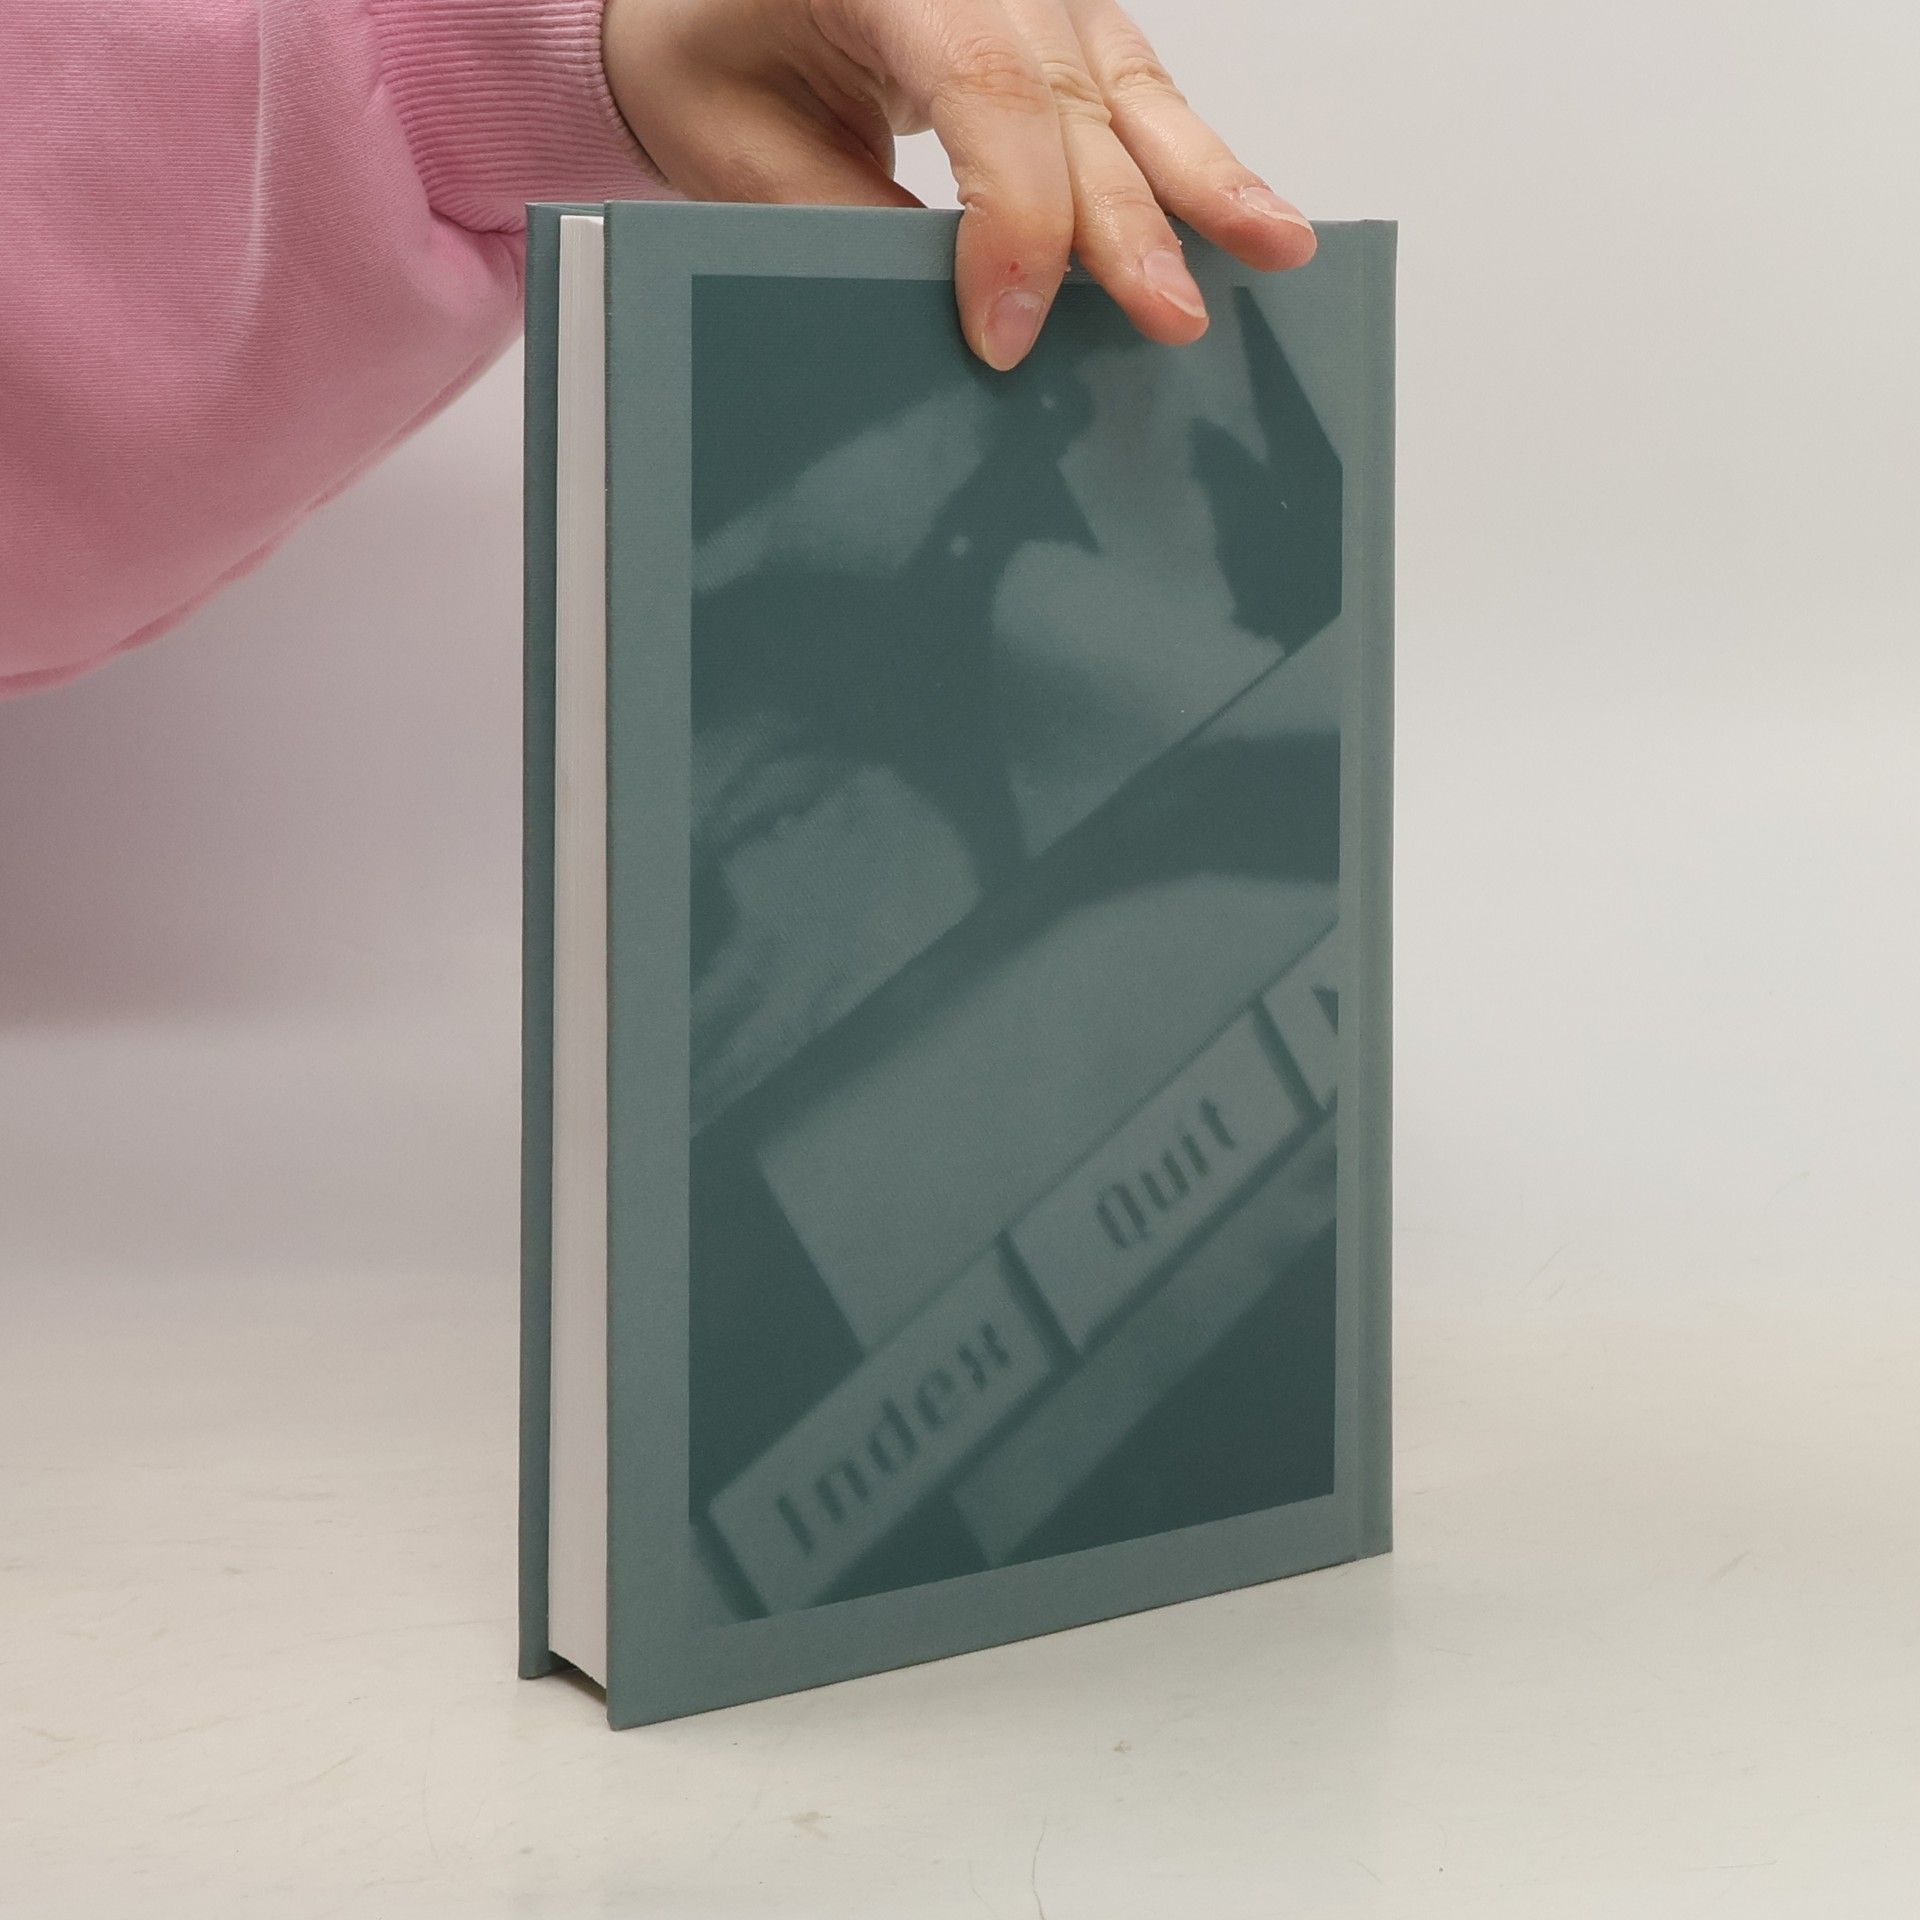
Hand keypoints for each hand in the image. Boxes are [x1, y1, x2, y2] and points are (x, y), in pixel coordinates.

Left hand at [601, 0, 1315, 370]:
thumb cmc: (713, 51)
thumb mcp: (741, 150)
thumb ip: (848, 225)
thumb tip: (956, 324)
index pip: (985, 86)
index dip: (1013, 221)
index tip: (1006, 333)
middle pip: (1074, 95)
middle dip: (1126, 223)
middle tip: (1167, 320)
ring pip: (1132, 87)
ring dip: (1204, 183)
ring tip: (1276, 246)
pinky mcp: (1066, 25)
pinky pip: (1139, 93)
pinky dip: (1193, 165)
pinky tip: (1251, 218)